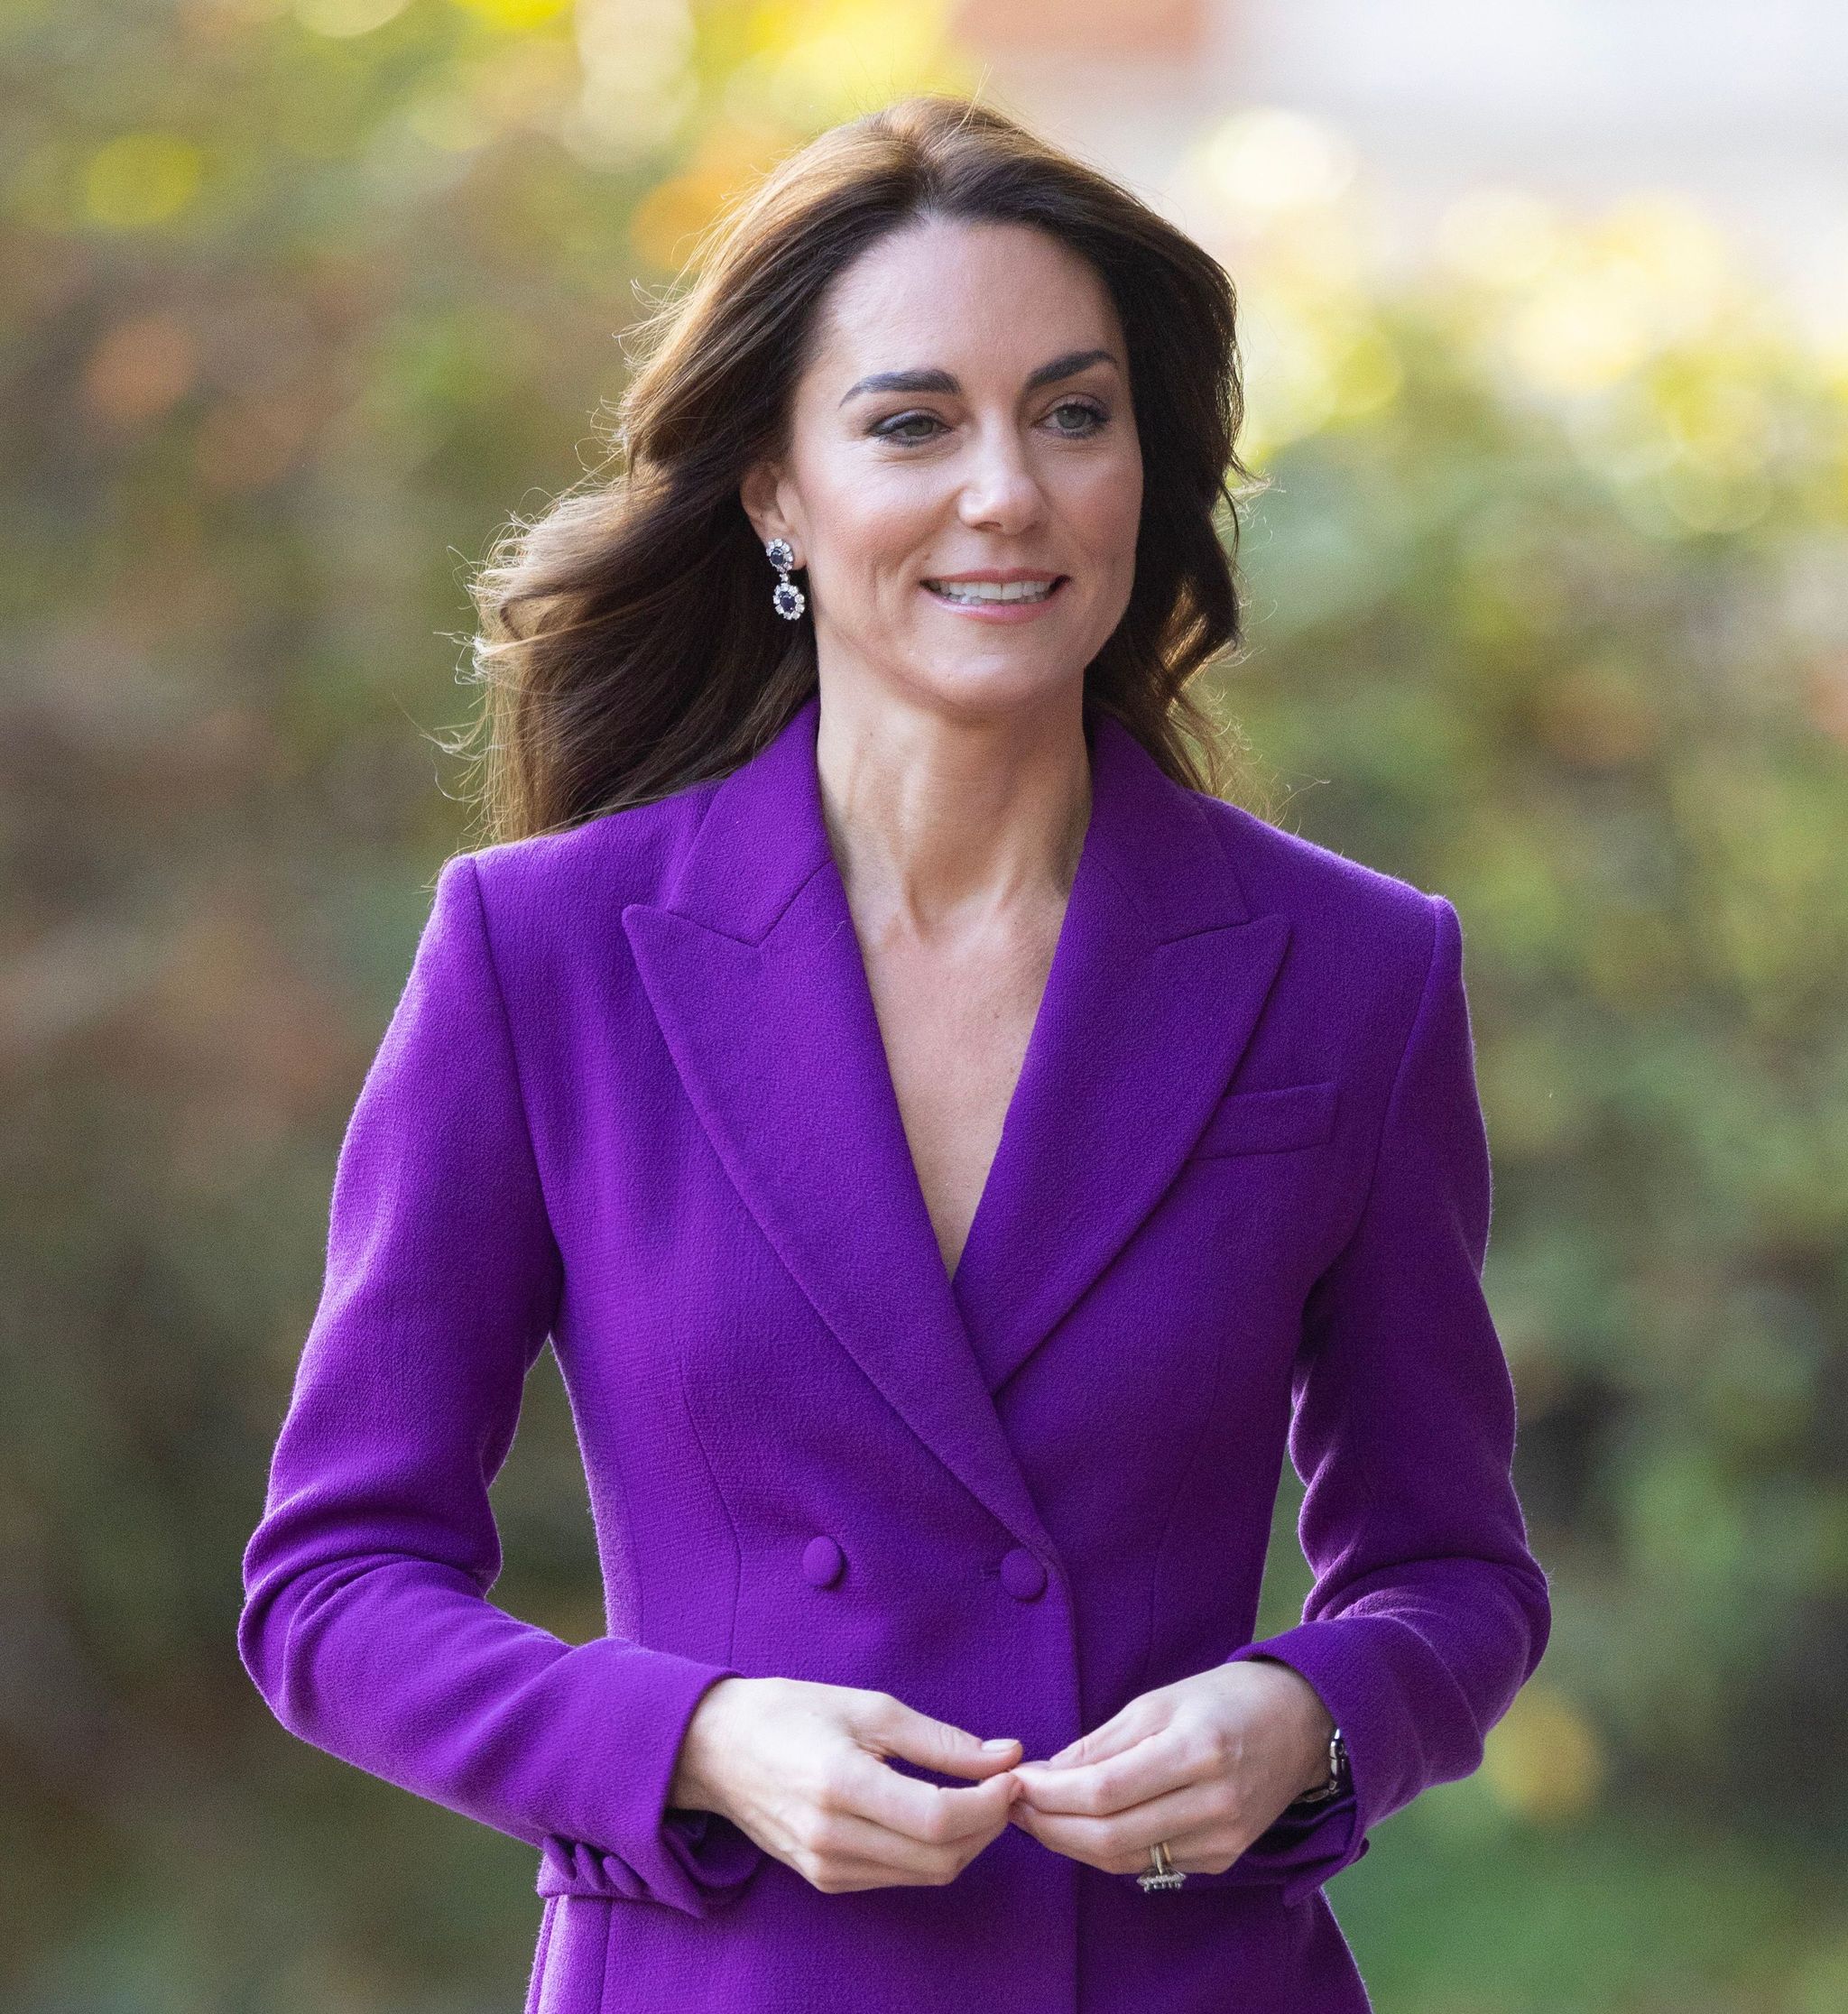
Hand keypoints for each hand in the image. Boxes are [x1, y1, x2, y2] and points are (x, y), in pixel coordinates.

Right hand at [668, 1675, 1025, 1893]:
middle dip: (988, 1825)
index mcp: (840, 1786)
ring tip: (983, 1797)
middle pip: (940, 1858)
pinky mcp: (825, 1880)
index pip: (938, 1819)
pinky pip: (898, 1876)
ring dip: (967, 1842)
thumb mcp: (868, 1708)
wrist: (715, 1749)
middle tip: (1007, 1785)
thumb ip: (940, 1740)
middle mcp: (832, 1839)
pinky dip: (933, 1852)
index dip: (990, 1803)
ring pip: (925, 1875)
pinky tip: (942, 1815)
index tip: (1016, 1775)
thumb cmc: (790, 1713)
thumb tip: (1007, 1756)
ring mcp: (826, 1867)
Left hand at [1006, 1659, 1335, 1876]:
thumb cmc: (1223, 1699)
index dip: (1050, 1793)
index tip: (1015, 1781)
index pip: (1104, 1791)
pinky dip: (1108, 1850)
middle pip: (1110, 1837)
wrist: (1300, 1723)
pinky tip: (1082, 1828)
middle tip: (1014, 1805)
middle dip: (1050, 1825)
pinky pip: (1151, 1864)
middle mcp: (1214, 1803)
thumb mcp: (1160, 1700)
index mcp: (1197, 1750)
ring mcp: (1223, 1839)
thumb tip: (1047, 1775)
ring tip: (1036, 1817)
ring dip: (1071, 1843)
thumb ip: (1103, 1743)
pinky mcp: (1224, 1859)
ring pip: (1126, 1859)